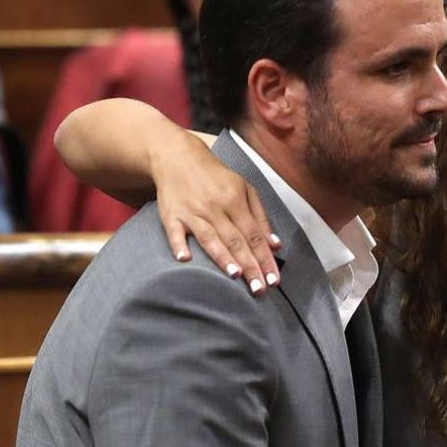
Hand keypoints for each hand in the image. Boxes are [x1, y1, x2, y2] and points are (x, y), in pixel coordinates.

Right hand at [152, 132, 280, 293]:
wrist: (178, 157)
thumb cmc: (216, 177)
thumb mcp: (244, 189)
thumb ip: (260, 217)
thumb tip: (275, 244)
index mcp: (236, 201)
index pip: (255, 236)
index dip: (265, 258)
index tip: (274, 280)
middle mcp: (216, 208)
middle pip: (236, 241)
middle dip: (250, 266)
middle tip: (260, 289)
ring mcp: (192, 212)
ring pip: (210, 238)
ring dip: (222, 257)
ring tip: (235, 275)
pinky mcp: (171, 216)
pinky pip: (175, 232)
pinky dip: (179, 245)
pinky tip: (185, 259)